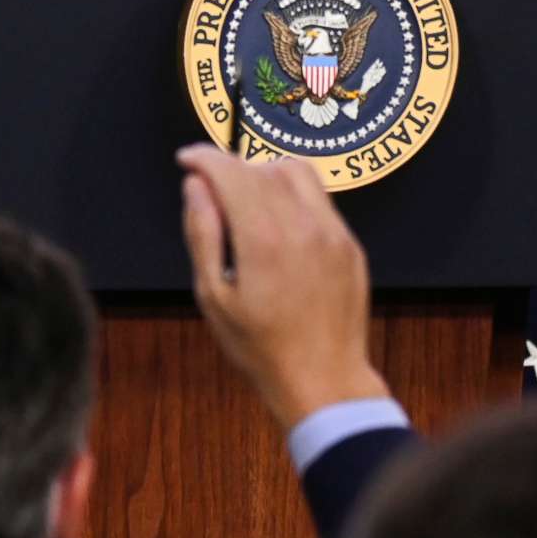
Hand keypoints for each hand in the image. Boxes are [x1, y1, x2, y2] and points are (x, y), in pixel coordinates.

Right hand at [176, 145, 391, 431]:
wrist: (324, 380)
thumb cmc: (262, 348)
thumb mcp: (214, 297)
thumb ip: (202, 233)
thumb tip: (196, 186)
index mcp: (264, 240)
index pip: (230, 171)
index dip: (204, 157)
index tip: (187, 159)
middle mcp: (303, 226)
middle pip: (260, 166)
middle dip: (229, 168)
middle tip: (211, 190)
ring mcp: (333, 232)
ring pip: (296, 171)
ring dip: (264, 172)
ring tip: (245, 201)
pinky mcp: (349, 243)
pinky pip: (320, 198)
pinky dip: (293, 194)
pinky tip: (278, 223)